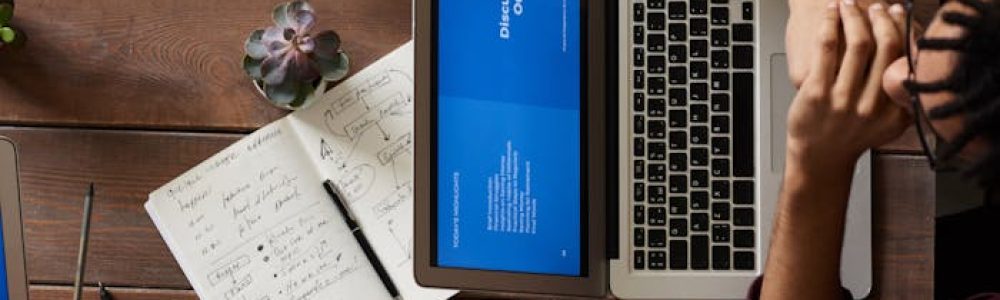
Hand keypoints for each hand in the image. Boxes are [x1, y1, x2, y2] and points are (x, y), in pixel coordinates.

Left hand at [787, 0, 910, 170]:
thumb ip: (904, 101)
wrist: (818, 159)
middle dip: (881, 18)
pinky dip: (829, 25)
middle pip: (886, 46)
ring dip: (854, 16)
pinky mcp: (816, 93)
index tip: (897, 14)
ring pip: (857, 43)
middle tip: (874, 6)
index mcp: (894, 110)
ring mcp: (843, 99)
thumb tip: (917, 66)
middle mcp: (872, 104)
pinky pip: (827, 49)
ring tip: (849, 4)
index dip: (902, 29)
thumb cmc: (848, 136)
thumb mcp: (887, 125)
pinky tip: (830, 14)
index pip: (906, 58)